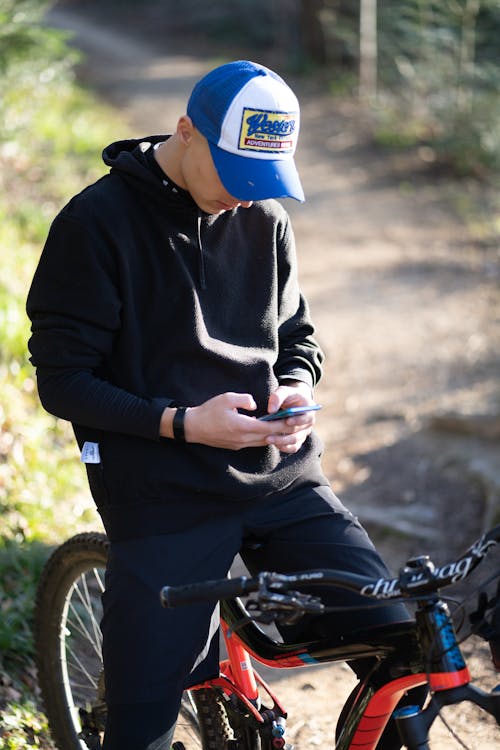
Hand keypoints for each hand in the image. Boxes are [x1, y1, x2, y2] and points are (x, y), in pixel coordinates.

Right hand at [183, 392, 308, 450]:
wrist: (193, 427)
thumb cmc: (209, 411)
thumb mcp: (226, 398)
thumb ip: (244, 399)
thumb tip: (255, 404)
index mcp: (242, 426)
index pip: (268, 427)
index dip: (282, 424)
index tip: (292, 419)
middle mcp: (243, 438)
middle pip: (269, 436)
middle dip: (282, 431)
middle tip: (294, 424)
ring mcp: (240, 444)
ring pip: (263, 442)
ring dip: (274, 436)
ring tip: (284, 427)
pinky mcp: (236, 446)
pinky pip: (255, 443)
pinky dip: (264, 438)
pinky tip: (268, 431)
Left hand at [263, 381, 316, 453]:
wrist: (293, 402)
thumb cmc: (288, 395)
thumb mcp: (284, 391)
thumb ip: (277, 397)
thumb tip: (271, 410)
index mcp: (309, 411)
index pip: (306, 418)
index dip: (297, 420)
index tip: (287, 421)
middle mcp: (308, 424)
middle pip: (298, 433)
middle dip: (284, 435)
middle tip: (269, 435)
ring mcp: (304, 433)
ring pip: (295, 442)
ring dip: (281, 442)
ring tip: (268, 439)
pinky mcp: (298, 440)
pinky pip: (293, 448)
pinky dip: (284, 447)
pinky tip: (273, 444)